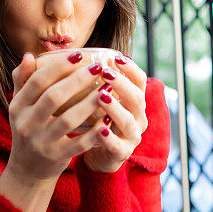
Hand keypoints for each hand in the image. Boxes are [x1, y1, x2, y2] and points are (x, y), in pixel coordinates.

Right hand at [5, 52, 114, 184]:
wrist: (27, 170)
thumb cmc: (29, 130)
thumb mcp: (20, 107)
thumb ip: (22, 81)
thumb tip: (29, 55)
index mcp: (18, 107)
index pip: (37, 81)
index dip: (58, 67)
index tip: (79, 54)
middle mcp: (27, 124)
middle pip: (54, 97)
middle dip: (78, 80)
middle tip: (99, 68)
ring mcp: (42, 142)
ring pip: (68, 119)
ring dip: (90, 103)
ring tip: (107, 90)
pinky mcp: (56, 157)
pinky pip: (79, 143)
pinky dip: (94, 132)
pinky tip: (108, 119)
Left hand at [83, 55, 147, 172]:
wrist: (100, 156)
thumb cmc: (98, 122)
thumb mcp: (101, 101)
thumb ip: (95, 82)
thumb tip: (73, 55)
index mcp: (133, 102)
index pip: (140, 81)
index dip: (131, 68)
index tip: (116, 57)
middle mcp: (137, 117)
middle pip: (137, 98)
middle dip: (122, 84)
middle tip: (106, 73)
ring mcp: (131, 136)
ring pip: (128, 121)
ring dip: (115, 108)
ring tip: (101, 97)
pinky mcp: (122, 153)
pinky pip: (118, 146)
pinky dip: (109, 138)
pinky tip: (99, 130)